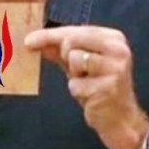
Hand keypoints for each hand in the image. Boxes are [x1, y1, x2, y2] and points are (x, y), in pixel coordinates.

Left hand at [25, 25, 148, 148]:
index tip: (28, 41)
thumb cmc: (99, 87)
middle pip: (71, 40)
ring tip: (88, 83)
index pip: (74, 30)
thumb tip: (33, 41)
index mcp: (114, 38)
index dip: (49, 35)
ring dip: (74, 76)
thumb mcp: (79, 65)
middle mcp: (118, 49)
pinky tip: (91, 96)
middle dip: (65, 56)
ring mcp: (115, 68)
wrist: (120, 119)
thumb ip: (59, 50)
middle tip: (77, 71)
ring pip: (73, 60)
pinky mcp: (108, 87)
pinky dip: (77, 91)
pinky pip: (75, 84)